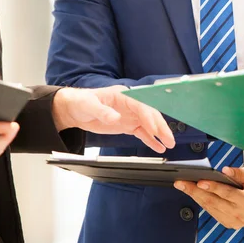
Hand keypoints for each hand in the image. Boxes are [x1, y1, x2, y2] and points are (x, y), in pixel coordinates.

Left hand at [52, 86, 174, 152]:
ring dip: (160, 134)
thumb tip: (115, 117)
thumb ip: (102, 111)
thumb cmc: (81, 102)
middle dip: (160, 126)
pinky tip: (159, 147)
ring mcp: (130, 115)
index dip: (149, 117)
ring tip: (169, 144)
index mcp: (123, 95)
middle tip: (169, 138)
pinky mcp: (128, 125)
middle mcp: (131, 104)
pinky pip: (142, 132)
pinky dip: (151, 140)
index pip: (141, 105)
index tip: (155, 129)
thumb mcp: (89, 105)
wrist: (74, 109)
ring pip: (149, 124)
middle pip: (150, 114)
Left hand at [174, 167, 243, 228]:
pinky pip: (212, 212)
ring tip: (183, 186)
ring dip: (195, 196)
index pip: (227, 194)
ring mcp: (234, 221)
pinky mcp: (229, 223)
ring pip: (210, 208)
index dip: (213, 187)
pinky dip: (203, 202)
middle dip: (195, 191)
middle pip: (214, 202)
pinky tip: (194, 193)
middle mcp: (241, 214)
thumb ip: (240, 173)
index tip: (199, 181)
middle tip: (181, 183)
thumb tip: (224, 170)